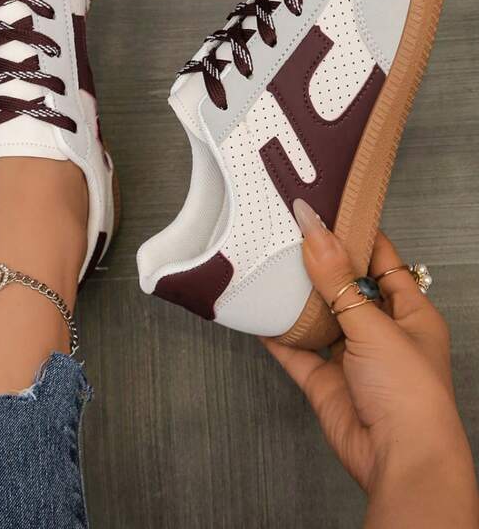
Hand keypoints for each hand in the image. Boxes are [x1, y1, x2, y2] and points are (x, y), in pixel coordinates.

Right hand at [262, 199, 478, 527]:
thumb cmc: (411, 395)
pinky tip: (260, 313)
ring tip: (271, 264)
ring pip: (319, 318)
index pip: (382, 261)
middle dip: (319, 264)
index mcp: (410, 313)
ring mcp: (352, 357)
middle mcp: (381, 332)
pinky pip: (296, 351)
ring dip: (297, 298)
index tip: (326, 210)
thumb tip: (316, 232)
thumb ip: (338, 280)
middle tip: (290, 233)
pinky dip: (278, 334)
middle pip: (346, 288)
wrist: (399, 460)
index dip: (355, 235)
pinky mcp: (326, 381)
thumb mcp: (374, 324)